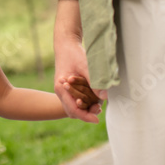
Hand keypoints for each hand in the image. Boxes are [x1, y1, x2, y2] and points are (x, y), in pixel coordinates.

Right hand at [53, 0, 104, 122]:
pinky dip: (85, 103)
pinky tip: (94, 101)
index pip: (73, 108)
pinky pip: (76, 100)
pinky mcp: (69, 88)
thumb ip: (94, 82)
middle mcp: (61, 91)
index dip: (85, 116)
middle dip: (86, 114)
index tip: (96, 119)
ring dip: (86, 109)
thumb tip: (104, 97)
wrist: (66, 45)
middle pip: (73, 111)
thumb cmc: (74, 53)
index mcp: (61, 87)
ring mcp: (64, 90)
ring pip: (74, 107)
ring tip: (98, 107)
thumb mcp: (85, 66)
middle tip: (99, 110)